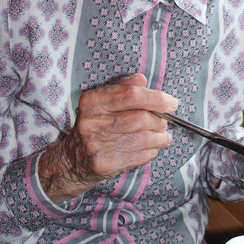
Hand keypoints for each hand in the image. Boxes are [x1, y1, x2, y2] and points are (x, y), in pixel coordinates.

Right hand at [39, 74, 177, 202]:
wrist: (72, 161)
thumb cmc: (95, 126)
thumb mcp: (102, 103)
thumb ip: (122, 89)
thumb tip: (141, 80)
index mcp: (92, 101)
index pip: (131, 95)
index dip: (157, 99)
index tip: (171, 103)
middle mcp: (92, 122)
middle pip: (141, 119)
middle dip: (160, 121)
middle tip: (165, 122)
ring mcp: (97, 145)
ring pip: (144, 139)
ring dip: (161, 137)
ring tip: (163, 135)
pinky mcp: (105, 164)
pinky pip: (140, 156)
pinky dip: (152, 151)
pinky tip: (151, 148)